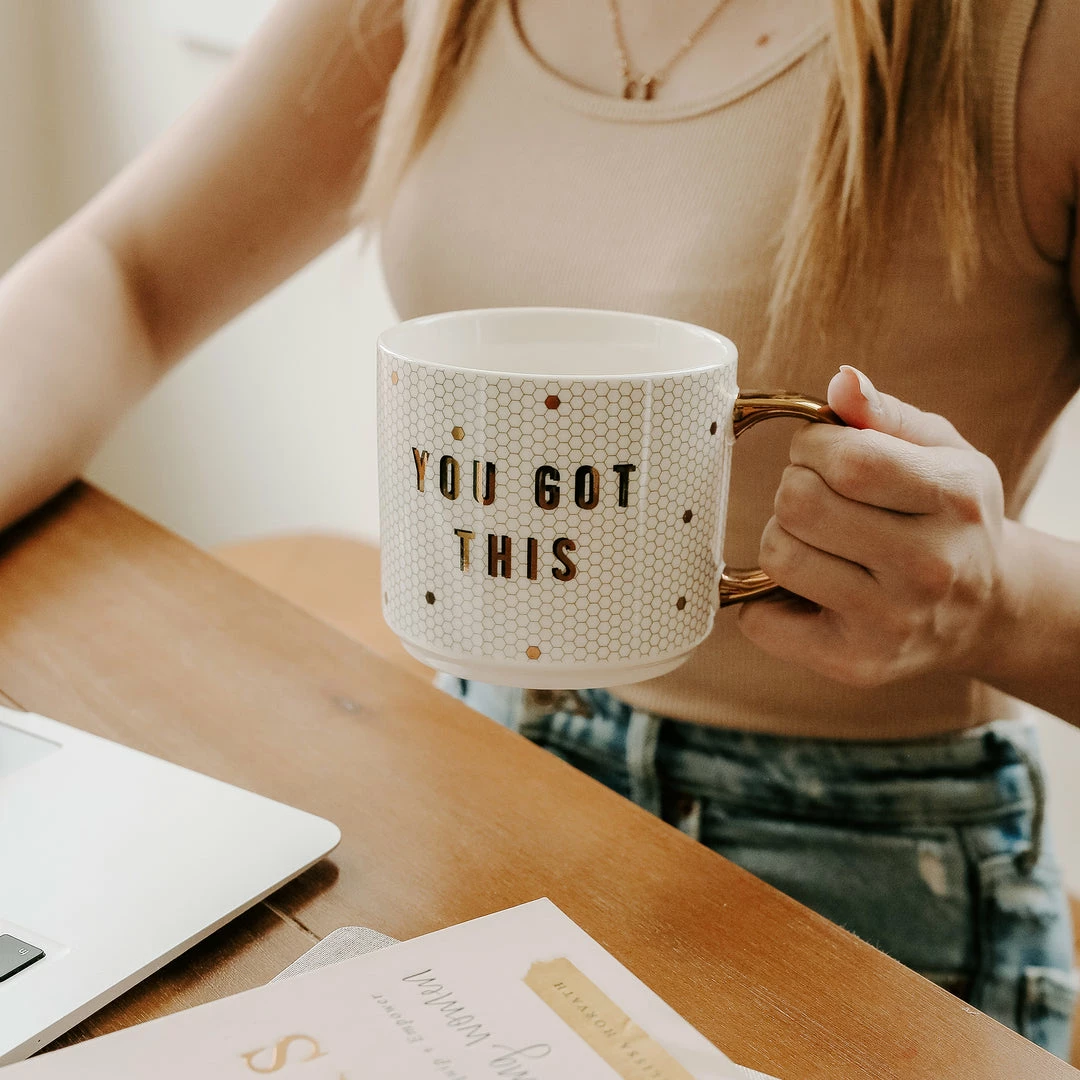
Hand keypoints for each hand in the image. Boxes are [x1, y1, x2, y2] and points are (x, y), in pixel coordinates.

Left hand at [738, 366, 1008, 687]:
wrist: (989, 610)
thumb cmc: (951, 518)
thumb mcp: (942, 451)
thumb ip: (885, 414)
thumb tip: (840, 383)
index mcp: (953, 500)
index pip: (847, 460)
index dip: (811, 446)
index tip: (817, 452)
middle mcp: (929, 567)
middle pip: (799, 505)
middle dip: (793, 486)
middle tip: (816, 495)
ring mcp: (892, 621)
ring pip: (778, 555)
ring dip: (781, 537)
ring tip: (815, 539)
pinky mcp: (855, 663)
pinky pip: (760, 620)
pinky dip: (763, 599)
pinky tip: (804, 587)